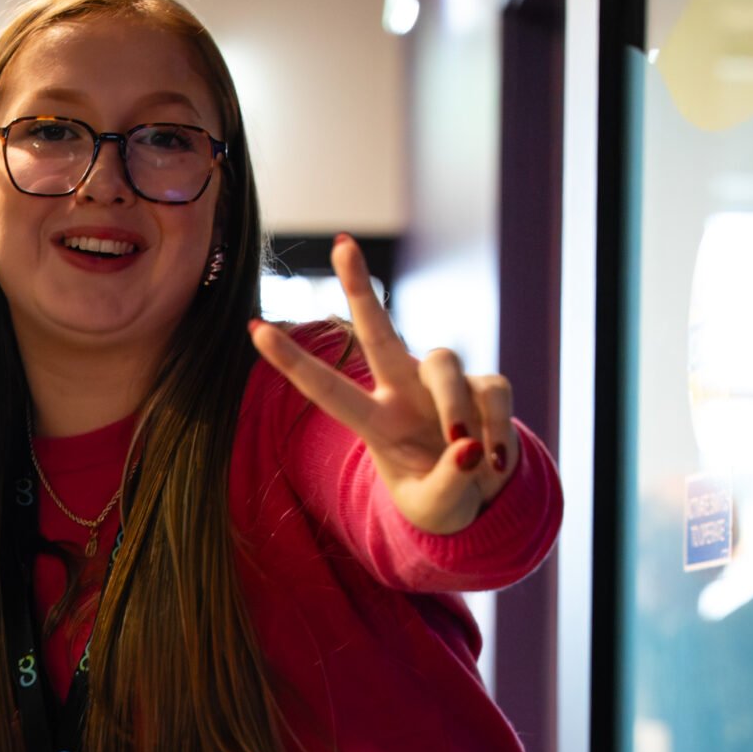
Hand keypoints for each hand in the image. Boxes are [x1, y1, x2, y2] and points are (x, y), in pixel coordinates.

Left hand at [248, 234, 519, 535]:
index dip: (292, 362)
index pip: (328, 389)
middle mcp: (404, 393)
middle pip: (379, 332)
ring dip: (456, 408)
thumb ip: (448, 481)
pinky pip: (491, 393)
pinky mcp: (485, 386)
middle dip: (361, 287)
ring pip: (444, 364)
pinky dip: (497, 428)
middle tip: (342, 244)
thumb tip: (469, 447)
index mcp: (377, 424)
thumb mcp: (437, 508)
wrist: (484, 504)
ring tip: (471, 455)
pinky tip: (496, 460)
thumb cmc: (444, 503)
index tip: (255, 329)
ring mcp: (444, 386)